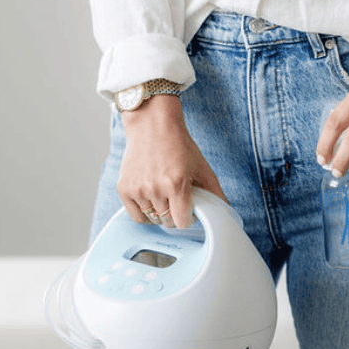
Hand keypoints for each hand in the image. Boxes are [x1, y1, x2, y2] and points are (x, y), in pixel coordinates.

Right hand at [117, 94, 227, 228]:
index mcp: (176, 183)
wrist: (152, 125)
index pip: (181, 222)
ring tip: (162, 193)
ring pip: (152, 220)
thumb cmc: (178, 145)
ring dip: (159, 212)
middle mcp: (155, 188)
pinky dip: (144, 213)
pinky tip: (150, 200)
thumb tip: (224, 212)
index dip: (187, 218)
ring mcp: (138, 189)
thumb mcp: (201, 167)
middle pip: (167, 222)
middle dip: (174, 214)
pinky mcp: (124, 188)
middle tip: (175, 198)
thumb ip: (215, 192)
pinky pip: (135, 216)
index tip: (188, 209)